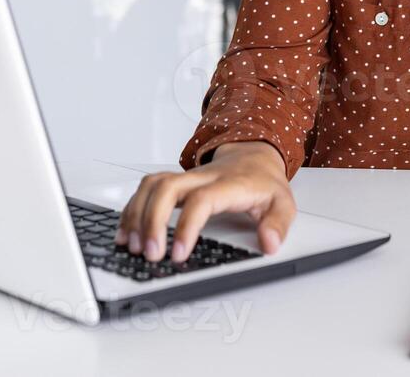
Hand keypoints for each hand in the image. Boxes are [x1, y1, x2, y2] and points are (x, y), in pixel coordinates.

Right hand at [115, 141, 295, 262]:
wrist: (254, 156)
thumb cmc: (263, 182)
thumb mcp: (283, 203)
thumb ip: (278, 224)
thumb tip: (269, 244)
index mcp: (228, 184)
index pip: (201, 200)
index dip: (186, 226)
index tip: (178, 253)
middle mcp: (202, 177)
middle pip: (167, 188)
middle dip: (152, 221)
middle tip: (150, 253)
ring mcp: (185, 178)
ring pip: (152, 185)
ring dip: (136, 214)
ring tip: (131, 245)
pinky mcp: (174, 182)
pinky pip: (146, 189)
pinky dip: (132, 209)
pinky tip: (126, 231)